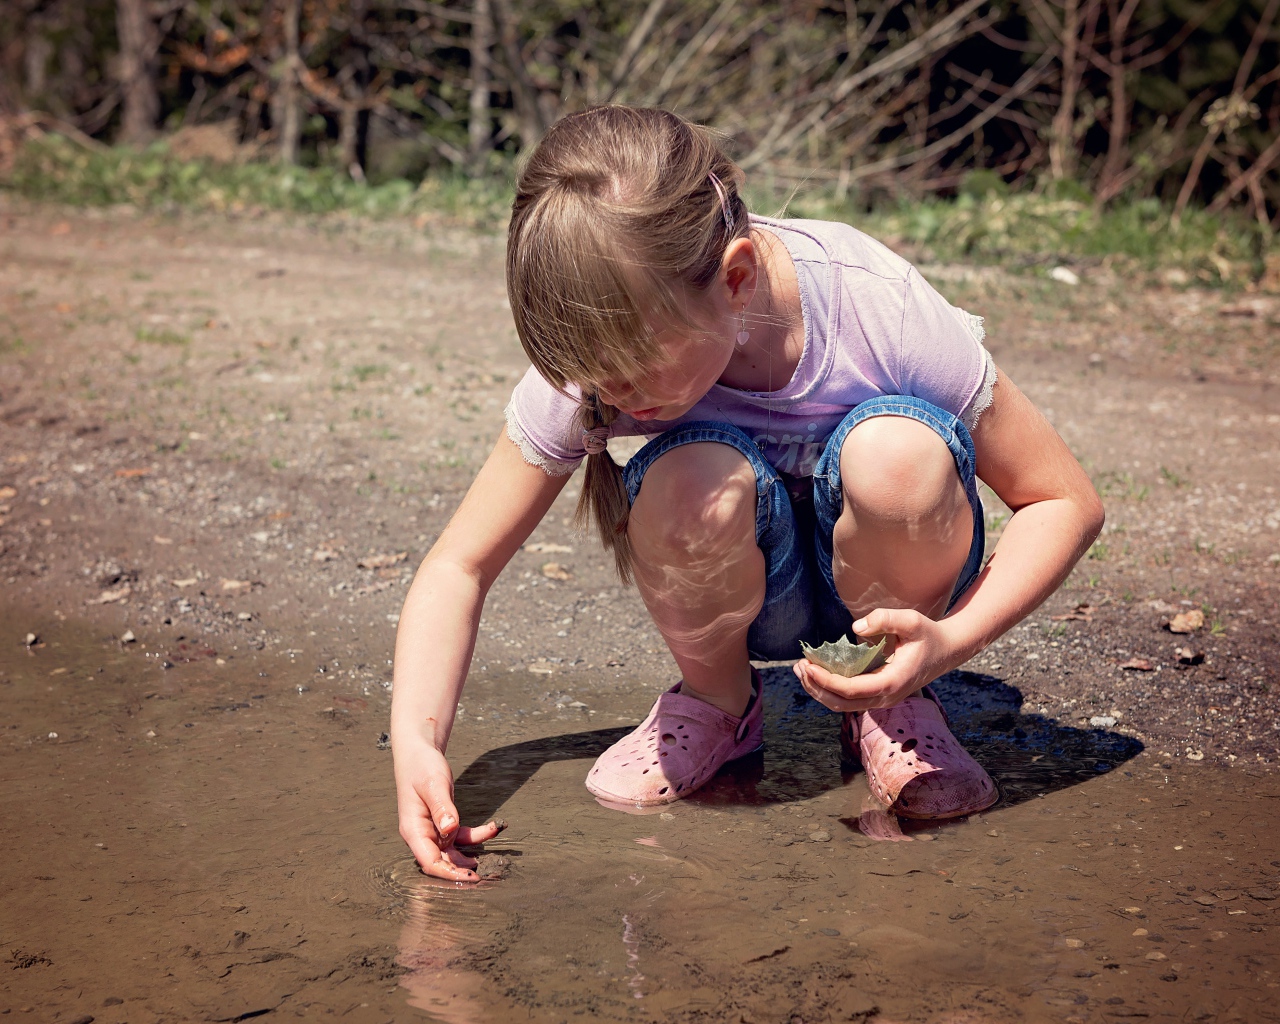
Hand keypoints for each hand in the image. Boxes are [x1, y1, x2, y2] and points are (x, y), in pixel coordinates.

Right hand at [394, 736, 505, 881]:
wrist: (419, 753)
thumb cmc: (422, 766)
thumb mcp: (433, 784)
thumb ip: (442, 808)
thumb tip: (450, 830)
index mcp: (413, 829)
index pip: (430, 861)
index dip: (449, 873)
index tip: (471, 876)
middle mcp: (421, 834)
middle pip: (441, 862)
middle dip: (461, 871)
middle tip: (486, 876)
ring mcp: (432, 830)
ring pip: (452, 852)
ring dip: (470, 855)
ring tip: (492, 859)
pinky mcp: (442, 823)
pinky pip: (460, 836)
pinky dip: (476, 835)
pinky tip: (493, 828)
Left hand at [793, 608, 960, 711]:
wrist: (948, 651)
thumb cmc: (928, 634)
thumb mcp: (912, 620)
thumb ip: (885, 619)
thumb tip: (855, 629)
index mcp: (892, 683)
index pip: (851, 690)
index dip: (826, 681)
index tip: (807, 666)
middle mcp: (886, 697)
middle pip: (841, 703)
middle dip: (815, 687)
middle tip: (798, 666)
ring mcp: (882, 699)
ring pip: (843, 705)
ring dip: (819, 690)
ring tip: (801, 669)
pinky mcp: (879, 695)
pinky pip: (849, 699)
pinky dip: (830, 689)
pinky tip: (817, 672)